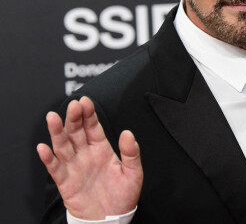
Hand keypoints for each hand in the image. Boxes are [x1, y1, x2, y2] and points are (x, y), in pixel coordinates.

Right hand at [37, 96, 142, 219]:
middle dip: (74, 118)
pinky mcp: (65, 182)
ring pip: (63, 146)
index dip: (89, 114)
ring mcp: (74, 167)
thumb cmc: (123, 196)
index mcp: (102, 149)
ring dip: (57, 132)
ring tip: (52, 118)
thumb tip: (128, 133)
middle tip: (73, 105)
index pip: (93, 127)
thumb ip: (132, 152)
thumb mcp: (133, 173)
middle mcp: (86, 154)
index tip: (85, 101)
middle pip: (76, 132)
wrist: (111, 219)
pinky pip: (55, 168)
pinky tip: (43, 148)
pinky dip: (48, 158)